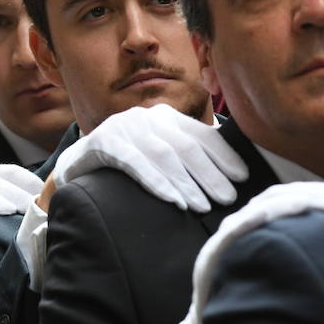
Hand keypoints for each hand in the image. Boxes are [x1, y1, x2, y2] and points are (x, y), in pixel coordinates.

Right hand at [51, 103, 247, 213]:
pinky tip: (173, 200)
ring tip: (203, 206)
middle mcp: (149, 117)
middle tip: (228, 198)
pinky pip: (135, 163)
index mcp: (168, 118)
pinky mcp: (104, 142)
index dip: (224, 156)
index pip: (202, 136)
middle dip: (210, 173)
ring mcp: (125, 127)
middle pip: (186, 147)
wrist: (79, 162)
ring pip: (163, 156)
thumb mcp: (161, 155)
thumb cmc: (129, 162)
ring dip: (185, 182)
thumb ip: (188, 158)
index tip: (243, 177)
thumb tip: (231, 177)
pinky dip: (156, 182)